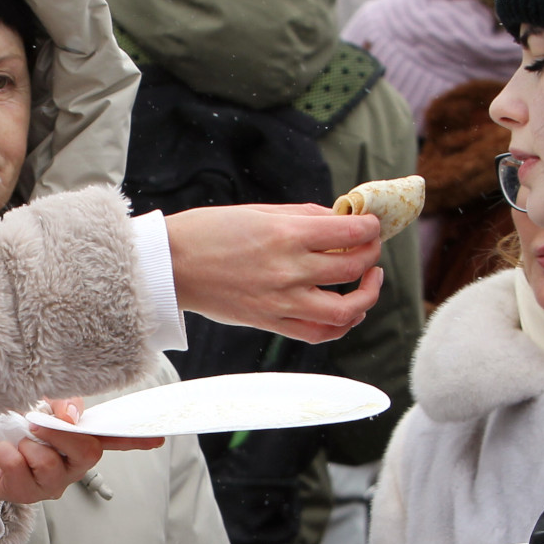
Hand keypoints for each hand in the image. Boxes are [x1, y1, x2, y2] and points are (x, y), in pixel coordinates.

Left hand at [0, 398, 161, 505]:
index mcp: (74, 442)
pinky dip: (8, 455)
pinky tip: (0, 453)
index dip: (135, 439)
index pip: (111, 439)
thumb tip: (74, 417)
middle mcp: (66, 467)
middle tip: (37, 422)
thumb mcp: (33, 401)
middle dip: (62, 436)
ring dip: (29, 446)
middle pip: (87, 454)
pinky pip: (21, 474)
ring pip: (52, 467)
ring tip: (15, 440)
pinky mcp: (19, 494)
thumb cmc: (2, 423)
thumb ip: (59, 404)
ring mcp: (44, 484)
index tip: (158, 437)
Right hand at [164, 204, 384, 343]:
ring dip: (367, 295)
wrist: (171, 265)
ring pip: (346, 309)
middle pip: (354, 266)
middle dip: (371, 253)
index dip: (371, 226)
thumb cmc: (209, 231)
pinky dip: (341, 324)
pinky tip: (347, 310)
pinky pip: (318, 332)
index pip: (352, 232)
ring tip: (368, 280)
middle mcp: (289, 269)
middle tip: (370, 247)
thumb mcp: (259, 211)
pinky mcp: (270, 322)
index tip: (372, 224)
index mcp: (287, 234)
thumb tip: (339, 219)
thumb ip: (303, 216)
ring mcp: (281, 301)